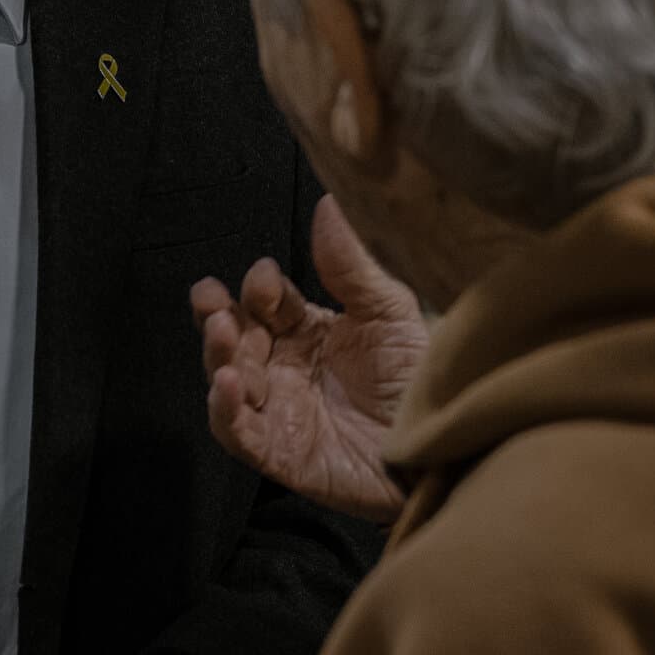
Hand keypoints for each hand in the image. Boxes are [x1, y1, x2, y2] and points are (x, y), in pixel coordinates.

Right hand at [192, 195, 424, 521]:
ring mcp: (276, 409)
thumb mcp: (388, 314)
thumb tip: (327, 202)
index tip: (264, 278)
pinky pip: (236, 431)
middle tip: (211, 299)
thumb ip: (351, 264)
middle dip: (215, 313)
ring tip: (220, 331)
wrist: (443, 450)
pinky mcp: (277, 453)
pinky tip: (227, 383)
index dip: (258, 288)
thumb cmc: (417, 381)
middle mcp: (283, 367)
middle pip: (233, 334)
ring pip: (226, 376)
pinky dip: (223, 408)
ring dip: (216, 352)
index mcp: (306, 331)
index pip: (265, 302)